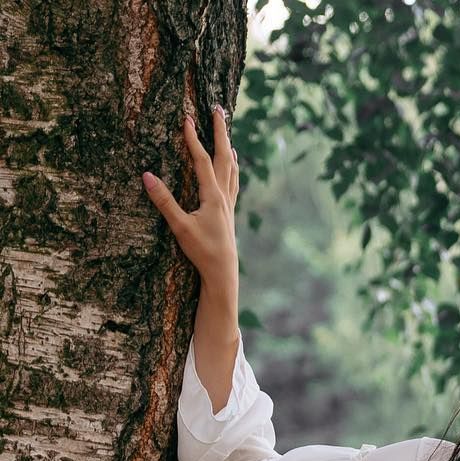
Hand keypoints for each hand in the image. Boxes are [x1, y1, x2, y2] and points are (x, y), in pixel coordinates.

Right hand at [142, 105, 239, 292]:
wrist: (223, 272)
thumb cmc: (202, 251)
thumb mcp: (180, 227)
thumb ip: (164, 201)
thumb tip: (146, 176)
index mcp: (213, 196)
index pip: (201, 160)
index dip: (193, 139)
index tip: (186, 118)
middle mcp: (224, 196)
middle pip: (224, 157)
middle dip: (220, 132)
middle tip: (217, 110)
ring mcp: (229, 203)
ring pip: (231, 168)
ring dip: (227, 147)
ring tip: (226, 132)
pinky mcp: (229, 211)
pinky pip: (232, 181)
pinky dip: (232, 167)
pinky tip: (232, 164)